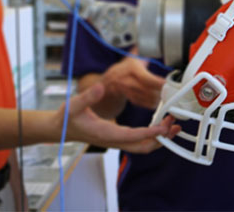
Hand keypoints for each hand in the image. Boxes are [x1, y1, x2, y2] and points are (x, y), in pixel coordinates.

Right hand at [59, 83, 179, 152]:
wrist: (59, 129)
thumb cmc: (66, 118)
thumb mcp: (73, 105)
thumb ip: (88, 97)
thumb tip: (101, 87)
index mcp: (105, 133)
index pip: (132, 136)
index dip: (149, 133)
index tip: (163, 127)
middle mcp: (113, 140)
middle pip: (142, 147)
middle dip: (160, 139)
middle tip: (174, 126)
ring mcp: (116, 141)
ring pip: (142, 146)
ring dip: (159, 139)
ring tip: (173, 127)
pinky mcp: (117, 138)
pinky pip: (138, 141)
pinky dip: (151, 136)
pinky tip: (159, 126)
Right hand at [102, 55, 164, 109]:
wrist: (110, 82)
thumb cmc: (124, 69)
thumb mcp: (131, 58)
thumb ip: (141, 51)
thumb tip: (148, 42)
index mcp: (132, 70)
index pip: (146, 78)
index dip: (157, 82)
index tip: (167, 82)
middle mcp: (130, 82)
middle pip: (148, 90)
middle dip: (161, 91)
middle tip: (170, 88)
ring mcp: (130, 92)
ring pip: (147, 99)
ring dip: (158, 98)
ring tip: (165, 93)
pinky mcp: (132, 100)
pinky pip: (145, 104)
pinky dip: (153, 103)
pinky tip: (158, 99)